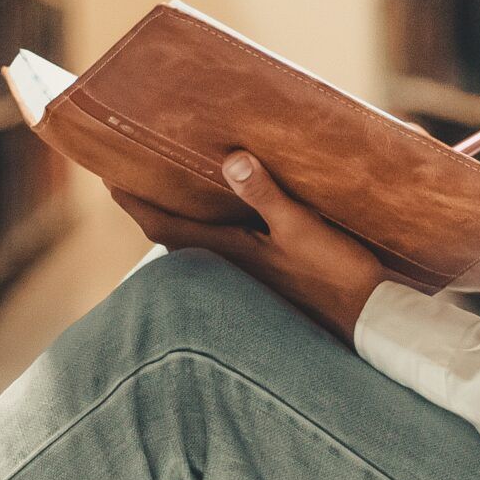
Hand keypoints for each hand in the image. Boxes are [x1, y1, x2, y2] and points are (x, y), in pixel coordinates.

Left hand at [108, 152, 389, 340]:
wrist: (372, 320)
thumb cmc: (338, 275)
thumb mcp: (303, 227)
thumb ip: (266, 195)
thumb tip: (230, 160)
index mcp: (229, 253)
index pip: (164, 226)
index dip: (134, 202)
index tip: (107, 175)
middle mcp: (230, 265)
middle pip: (173, 233)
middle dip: (148, 205)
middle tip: (129, 172)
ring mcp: (249, 273)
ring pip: (198, 240)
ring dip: (178, 215)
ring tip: (167, 183)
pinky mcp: (269, 275)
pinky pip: (223, 245)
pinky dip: (209, 224)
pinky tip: (222, 208)